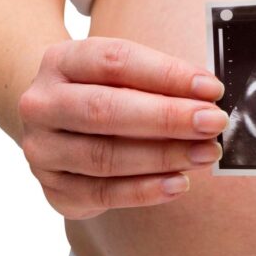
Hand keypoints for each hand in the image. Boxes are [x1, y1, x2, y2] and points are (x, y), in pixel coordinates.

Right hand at [17, 37, 227, 218]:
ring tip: (205, 153)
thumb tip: (208, 99)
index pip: (115, 61)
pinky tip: (179, 184)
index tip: (211, 89)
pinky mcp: (55, 188)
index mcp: (61, 61)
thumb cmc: (103, 93)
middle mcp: (43, 104)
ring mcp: (43, 149)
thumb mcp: (122, 75)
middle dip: (168, 117)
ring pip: (105, 156)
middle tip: (213, 122)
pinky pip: (103, 193)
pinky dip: (145, 190)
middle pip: (106, 110)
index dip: (167, 74)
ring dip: (164, 156)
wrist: (56, 124)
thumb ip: (159, 83)